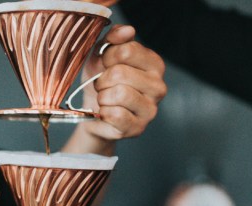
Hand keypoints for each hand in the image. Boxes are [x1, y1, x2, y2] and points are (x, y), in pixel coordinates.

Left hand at [79, 24, 166, 140]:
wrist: (92, 112)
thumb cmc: (101, 81)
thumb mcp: (102, 55)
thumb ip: (114, 38)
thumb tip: (128, 30)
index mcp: (154, 64)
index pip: (127, 51)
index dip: (107, 57)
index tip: (104, 64)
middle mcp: (158, 86)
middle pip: (120, 73)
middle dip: (102, 80)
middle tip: (102, 85)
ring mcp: (151, 109)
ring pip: (119, 94)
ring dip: (102, 96)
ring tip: (104, 98)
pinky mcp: (138, 128)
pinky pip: (116, 115)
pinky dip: (103, 113)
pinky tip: (106, 113)